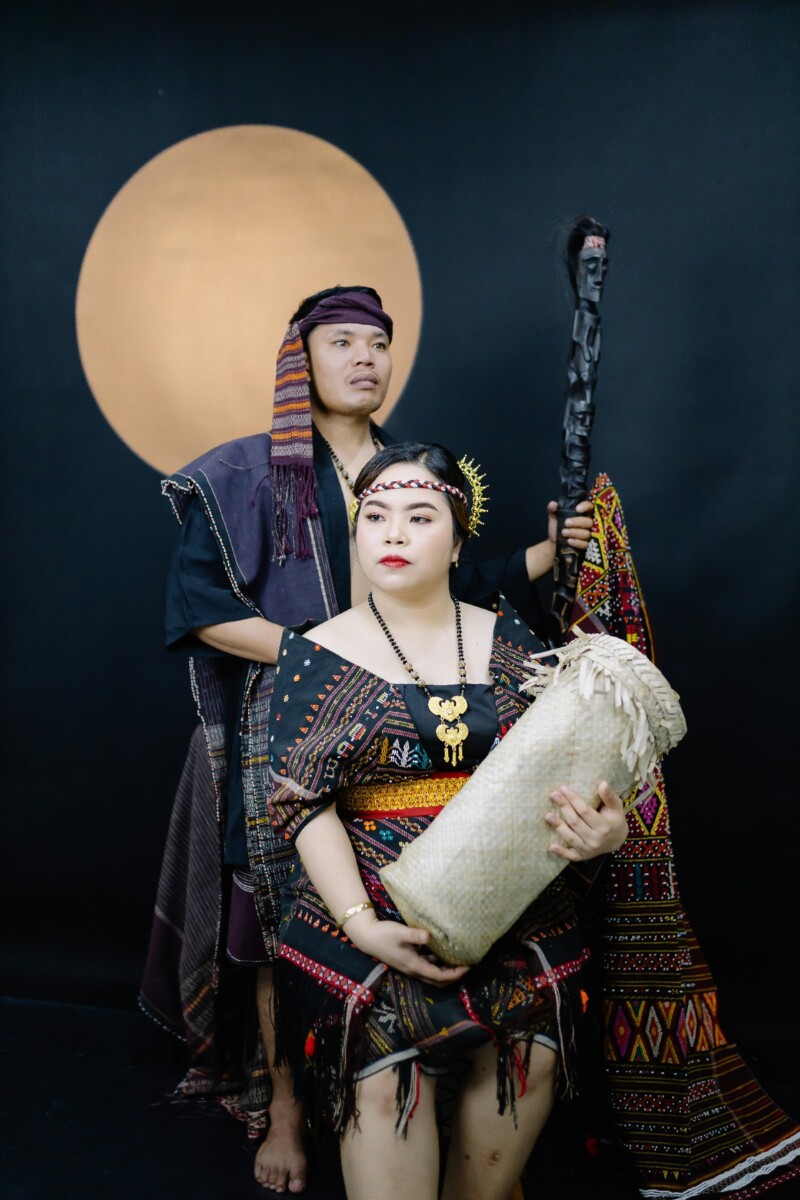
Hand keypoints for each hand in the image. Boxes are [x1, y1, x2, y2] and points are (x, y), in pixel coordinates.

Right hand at [345, 909, 468, 986]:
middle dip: (453, 977)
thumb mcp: (400, 932)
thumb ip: (415, 934)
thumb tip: (429, 935)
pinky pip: (426, 967)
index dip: (455, 974)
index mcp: (414, 966)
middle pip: (438, 981)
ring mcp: (410, 966)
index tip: (468, 966)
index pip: (439, 976)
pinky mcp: (408, 961)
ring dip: (446, 972)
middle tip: (467, 967)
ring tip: (458, 961)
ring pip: (432, 975)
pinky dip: (436, 965)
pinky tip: (441, 953)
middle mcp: (414, 970)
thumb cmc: (383, 934)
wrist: (367, 937)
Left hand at [545, 781, 627, 860]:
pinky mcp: (582, 856)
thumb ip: (609, 796)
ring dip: (559, 827)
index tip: (563, 788)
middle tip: (553, 795)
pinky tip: (551, 847)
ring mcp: (589, 850)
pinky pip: (570, 856)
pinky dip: (561, 853)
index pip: (585, 811)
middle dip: (564, 808)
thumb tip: (603, 783)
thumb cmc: (614, 819)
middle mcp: (596, 839)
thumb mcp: (616, 807)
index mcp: (605, 826)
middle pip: (575, 822)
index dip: (574, 799)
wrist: (617, 840)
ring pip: (571, 838)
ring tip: (548, 816)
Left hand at [547, 499, 593, 551]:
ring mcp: (587, 535)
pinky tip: (569, 541)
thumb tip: (553, 504)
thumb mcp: (553, 518)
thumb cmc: (557, 527)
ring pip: (586, 533)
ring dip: (575, 532)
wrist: (553, 543)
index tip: (577, 509)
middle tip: (566, 523)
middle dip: (577, 522)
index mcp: (581, 514)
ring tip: (563, 532)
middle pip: (589, 521)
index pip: (589, 506)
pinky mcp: (585, 545)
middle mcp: (586, 524)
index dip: (586, 506)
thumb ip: (552, 509)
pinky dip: (576, 542)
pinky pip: (585, 544)